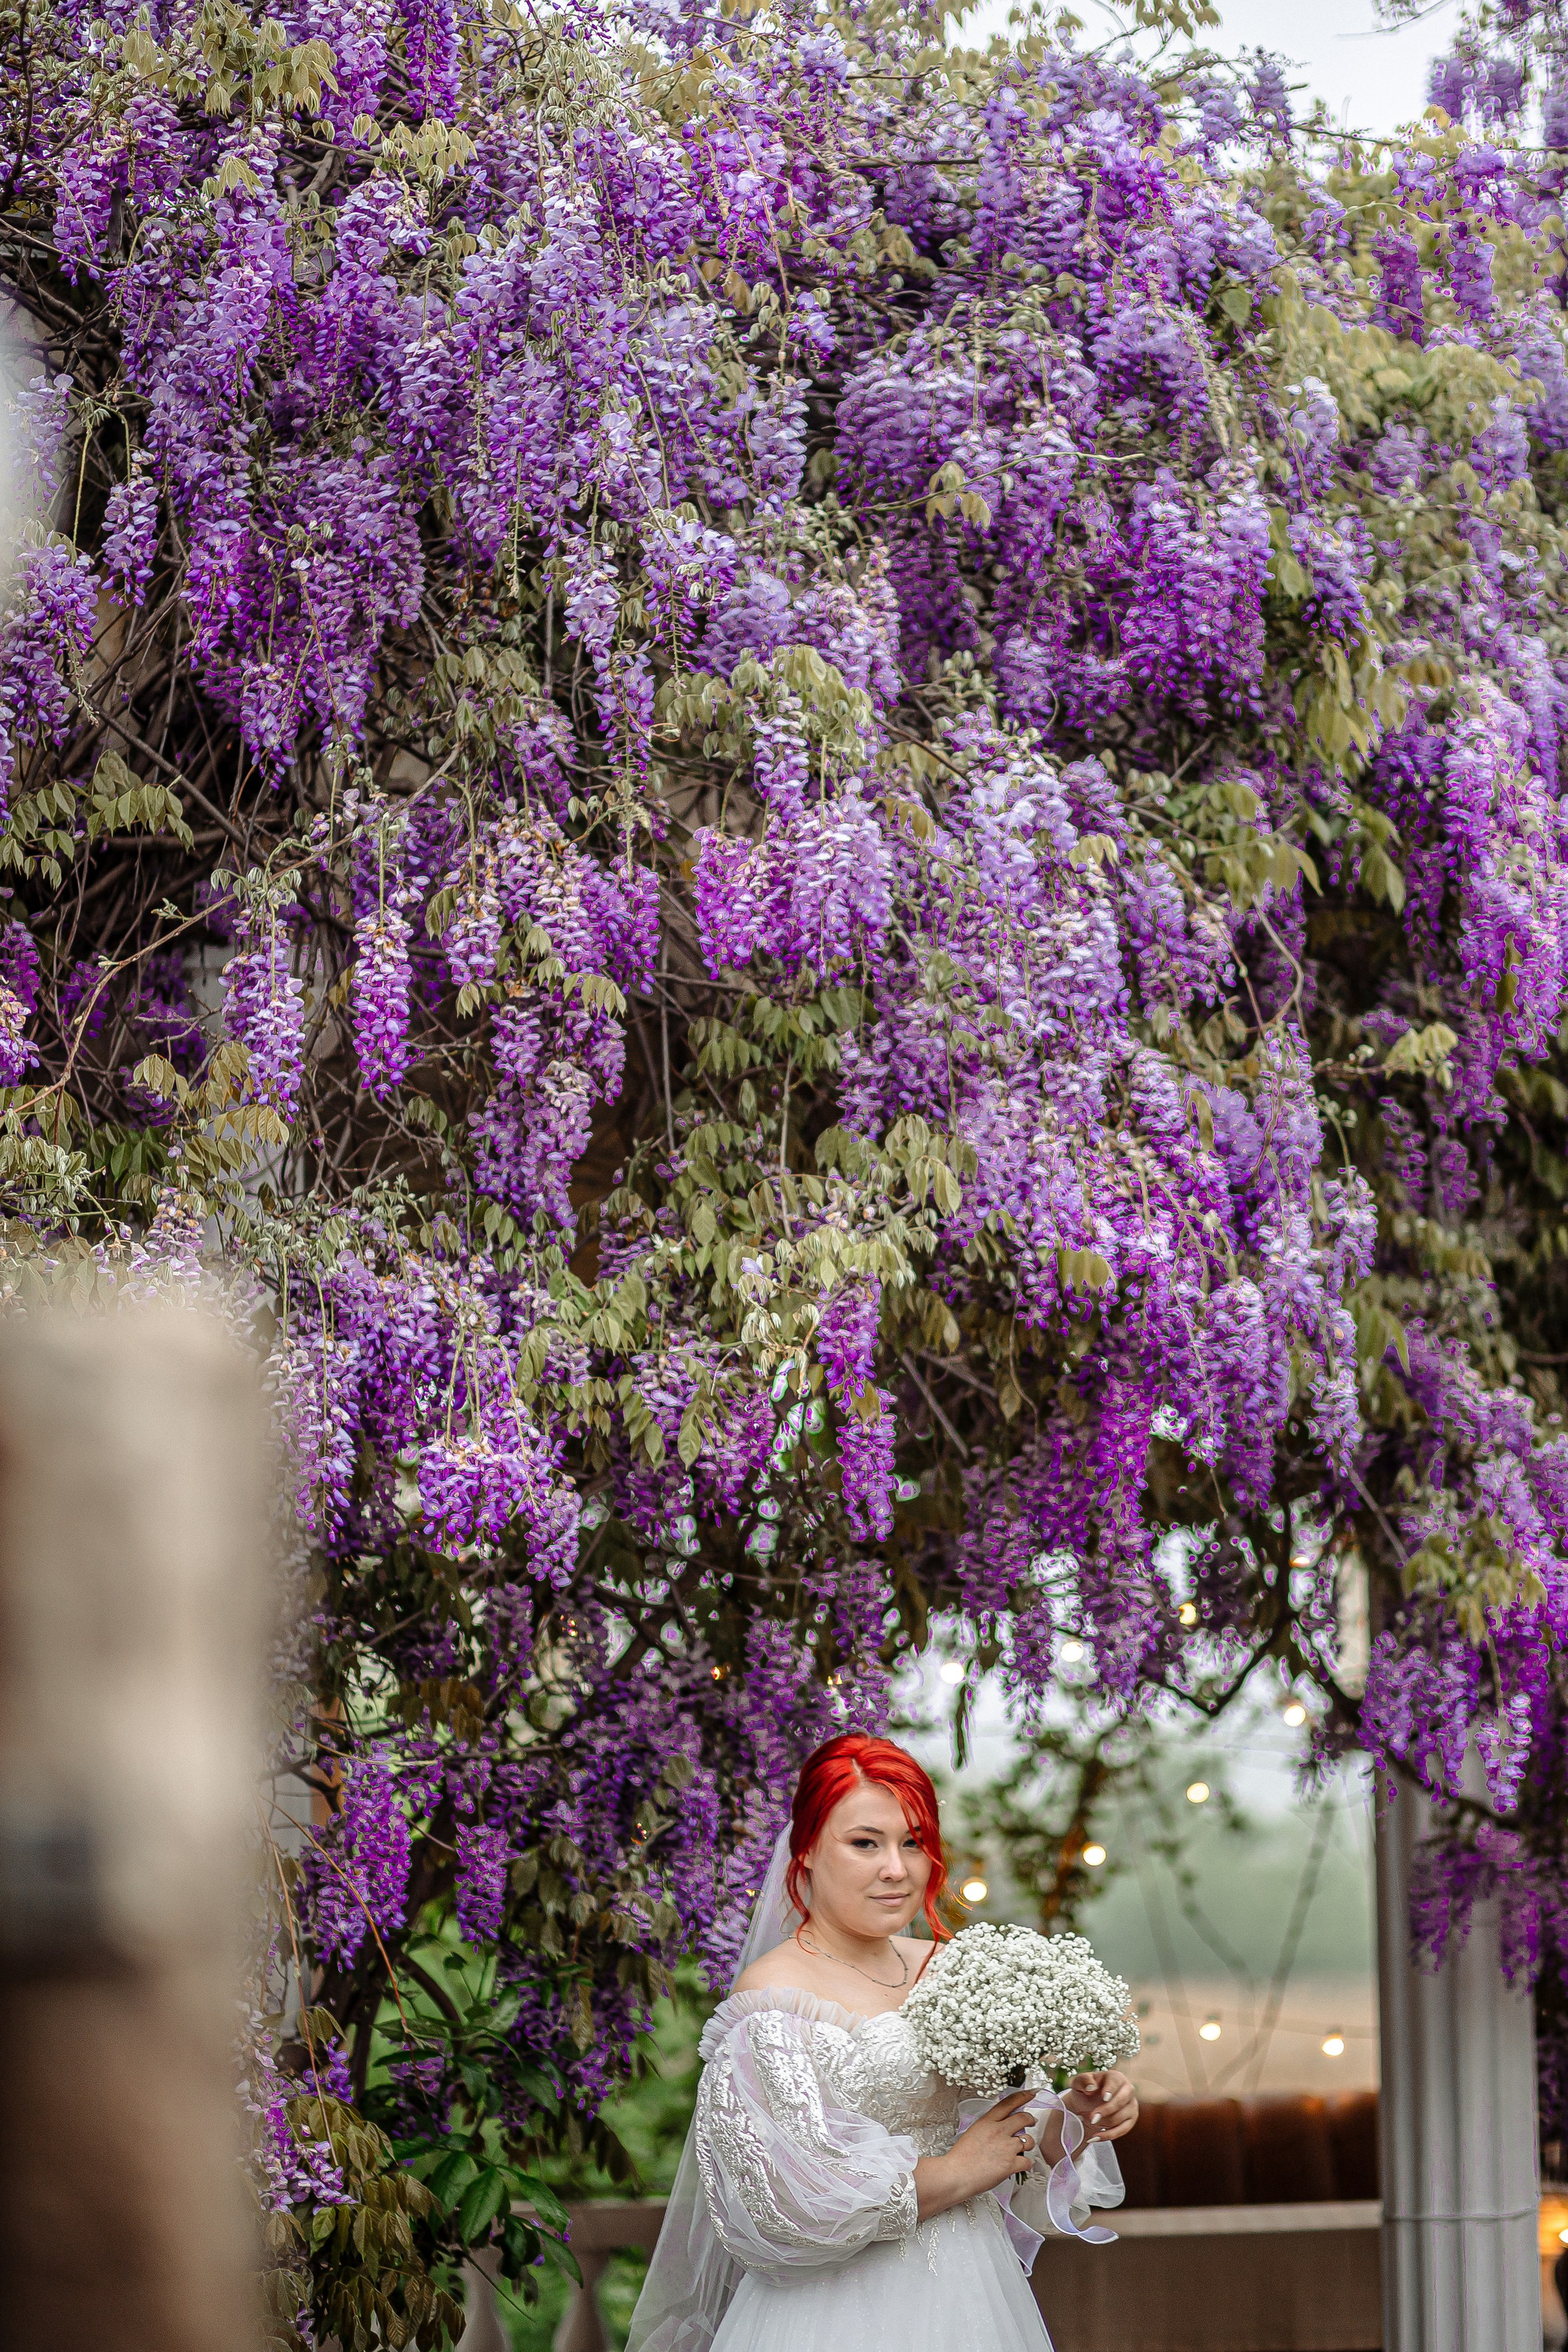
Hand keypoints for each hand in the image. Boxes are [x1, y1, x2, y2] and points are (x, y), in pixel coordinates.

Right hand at [913, 2090, 1038, 2220]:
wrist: (956, 2174)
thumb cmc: (961, 2158)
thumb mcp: (973, 2132)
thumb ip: (988, 2127)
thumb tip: (1000, 2127)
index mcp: (987, 2121)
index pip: (1009, 2103)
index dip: (1023, 2096)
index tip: (1031, 2094)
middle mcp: (999, 2131)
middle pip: (1024, 2118)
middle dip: (1030, 2119)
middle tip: (1031, 2121)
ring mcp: (1006, 2147)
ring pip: (1029, 2140)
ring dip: (1028, 2144)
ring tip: (1022, 2148)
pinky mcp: (1011, 2164)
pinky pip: (1027, 2161)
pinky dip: (1025, 2164)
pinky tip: (1020, 2165)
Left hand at [1056, 2069, 1137, 2148]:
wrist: (1087, 2105)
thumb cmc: (1085, 2091)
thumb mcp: (1079, 2083)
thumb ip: (1083, 2081)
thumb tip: (1092, 2087)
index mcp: (1116, 2077)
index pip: (1116, 2081)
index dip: (1110, 2089)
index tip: (1104, 2097)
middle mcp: (1128, 2089)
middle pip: (1121, 2100)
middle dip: (1106, 2110)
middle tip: (1092, 2118)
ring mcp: (1131, 2105)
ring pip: (1121, 2117)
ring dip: (1104, 2123)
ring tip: (1090, 2122)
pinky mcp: (1131, 2120)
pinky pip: (1122, 2130)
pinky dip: (1108, 2135)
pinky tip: (1095, 2137)